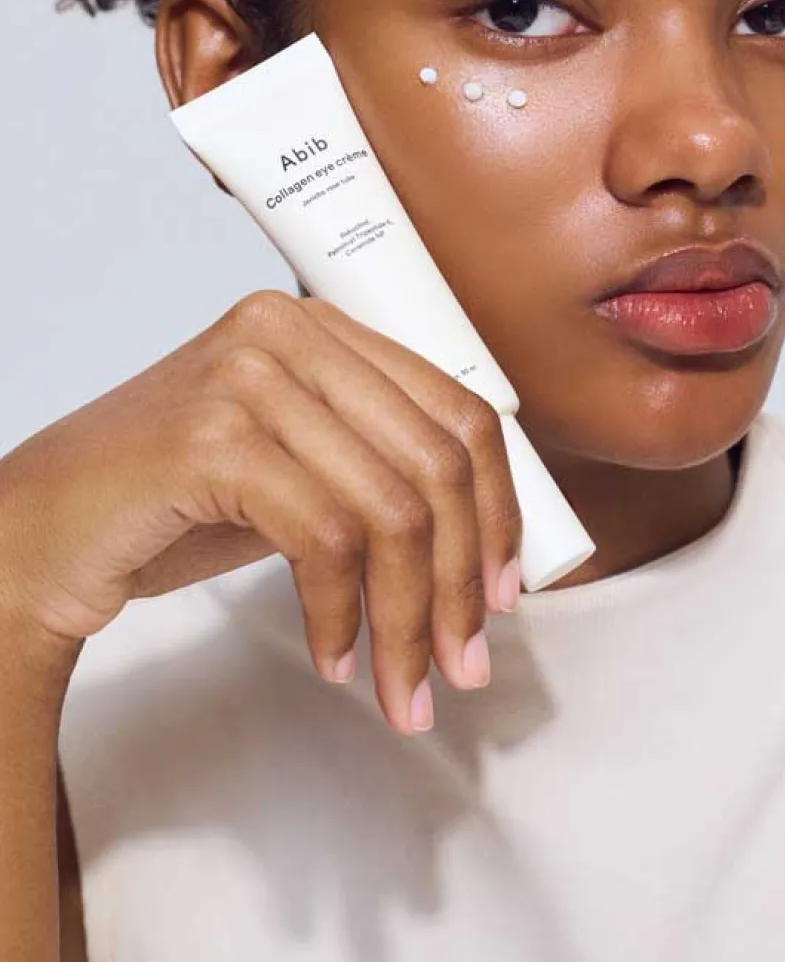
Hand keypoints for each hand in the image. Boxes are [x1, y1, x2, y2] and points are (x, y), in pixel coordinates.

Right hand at [0, 291, 522, 733]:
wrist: (41, 530)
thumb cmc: (172, 506)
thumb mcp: (301, 470)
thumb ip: (381, 474)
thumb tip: (487, 544)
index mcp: (324, 329)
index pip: (457, 408)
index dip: (498, 507)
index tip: (505, 590)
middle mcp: (290, 333)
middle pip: (436, 460)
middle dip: (462, 579)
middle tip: (464, 662)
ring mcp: (249, 377)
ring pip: (389, 508)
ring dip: (408, 618)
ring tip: (404, 686)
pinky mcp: (212, 438)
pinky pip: (325, 539)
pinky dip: (342, 614)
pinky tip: (333, 656)